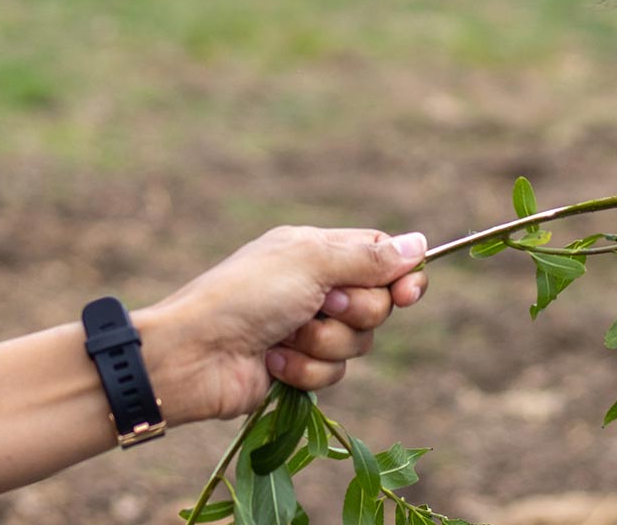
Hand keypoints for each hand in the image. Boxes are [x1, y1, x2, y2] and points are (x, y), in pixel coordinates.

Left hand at [137, 226, 429, 422]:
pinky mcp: (298, 367)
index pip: (379, 256)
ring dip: (324, 343)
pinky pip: (332, 373)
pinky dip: (305, 369)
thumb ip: (367, 256)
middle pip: (377, 304)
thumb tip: (420, 243)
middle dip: (354, 312)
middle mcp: (315, 287)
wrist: (196, 354)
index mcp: (316, 251)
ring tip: (285, 336)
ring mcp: (306, 329)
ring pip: (357, 343)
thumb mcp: (310, 262)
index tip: (408, 293)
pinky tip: (272, 361)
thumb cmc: (247, 295)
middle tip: (322, 305)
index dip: (401, 275)